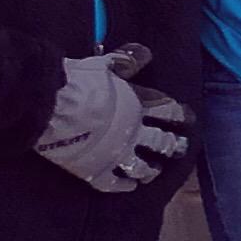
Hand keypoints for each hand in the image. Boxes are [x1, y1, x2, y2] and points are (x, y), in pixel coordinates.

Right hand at [34, 46, 194, 194]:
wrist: (50, 107)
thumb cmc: (77, 82)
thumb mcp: (104, 65)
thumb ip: (126, 61)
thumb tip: (145, 52)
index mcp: (138, 105)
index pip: (169, 112)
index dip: (181, 116)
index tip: (190, 120)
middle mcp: (134, 132)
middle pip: (162, 143)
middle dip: (173, 147)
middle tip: (179, 150)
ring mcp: (117, 154)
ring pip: (143, 167)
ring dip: (151, 170)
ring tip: (154, 171)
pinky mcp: (97, 171)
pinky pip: (115, 183)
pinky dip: (124, 186)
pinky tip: (129, 187)